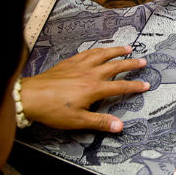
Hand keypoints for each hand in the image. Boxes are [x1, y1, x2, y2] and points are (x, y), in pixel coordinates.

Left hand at [20, 46, 149, 132]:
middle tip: (143, 61)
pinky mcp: (69, 63)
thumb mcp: (78, 121)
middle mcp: (90, 74)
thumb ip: (100, 122)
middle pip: (116, 66)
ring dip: (116, 51)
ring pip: (103, 55)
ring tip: (127, 48)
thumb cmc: (52, 110)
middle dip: (131, 63)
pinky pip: (88, 52)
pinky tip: (100, 49)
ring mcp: (80, 66)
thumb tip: (119, 126)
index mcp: (94, 89)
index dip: (135, 86)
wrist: (30, 96)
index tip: (145, 85)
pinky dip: (98, 49)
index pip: (120, 87)